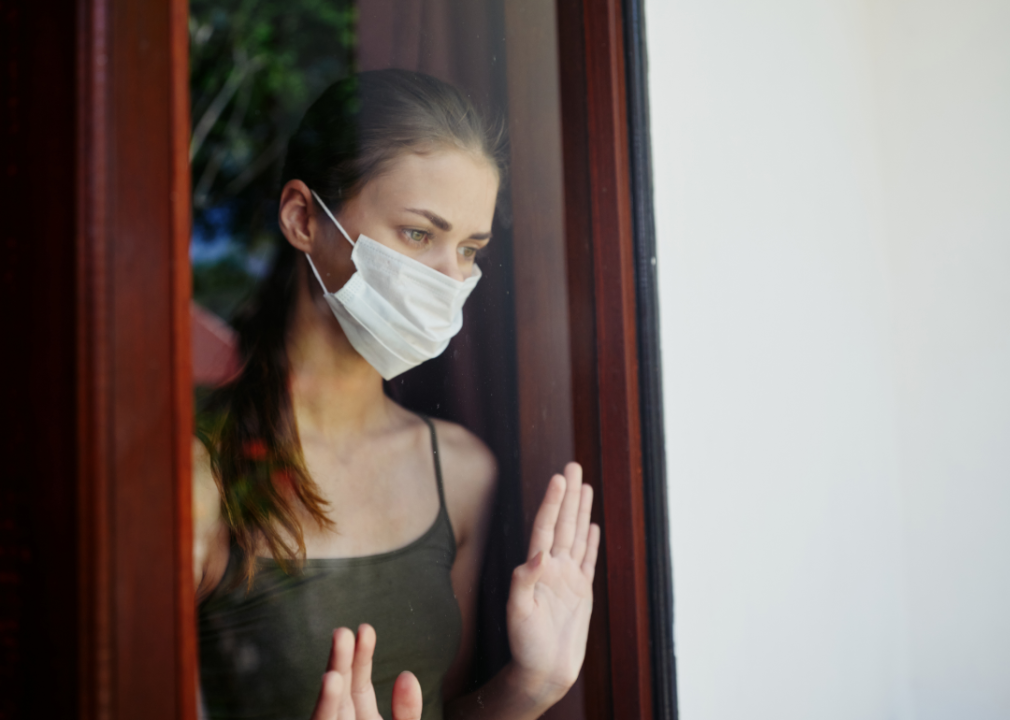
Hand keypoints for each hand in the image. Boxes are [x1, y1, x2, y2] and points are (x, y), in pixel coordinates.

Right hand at [310, 624, 422, 719]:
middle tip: (342, 632)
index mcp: (362, 719)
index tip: (365, 629)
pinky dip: (324, 707)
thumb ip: (407, 712)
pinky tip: (330, 685)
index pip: (359, 684)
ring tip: (332, 674)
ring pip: (325, 714)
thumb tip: (406, 675)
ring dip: (328, 694)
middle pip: (341, 693)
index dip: (362, 657)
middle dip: (340, 664)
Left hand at [506, 462, 600, 705]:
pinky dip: (590, 542)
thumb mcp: (518, 613)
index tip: (560, 478)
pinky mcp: (580, 593)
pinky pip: (587, 561)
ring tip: (585, 486)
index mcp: (537, 569)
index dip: (552, 502)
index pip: (546, 527)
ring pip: (576, 536)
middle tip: (574, 465)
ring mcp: (567, 579)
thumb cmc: (525, 646)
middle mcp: (552, 568)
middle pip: (563, 523)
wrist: (542, 672)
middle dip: (568, 495)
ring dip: (580, 511)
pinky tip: (592, 526)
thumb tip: (539, 554)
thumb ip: (524, 581)